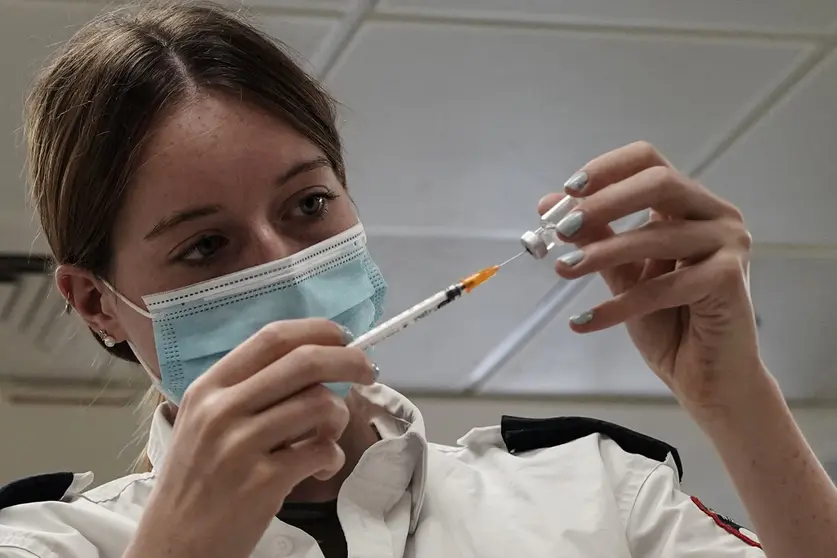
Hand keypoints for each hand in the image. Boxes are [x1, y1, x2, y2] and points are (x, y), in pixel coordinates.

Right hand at [129, 319, 375, 557]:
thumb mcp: (203, 421)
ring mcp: (241, 445)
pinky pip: (322, 451)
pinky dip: (332, 457)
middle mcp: (222, 410)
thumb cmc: (196, 480)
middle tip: (368, 371)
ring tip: (327, 437)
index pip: (272, 338)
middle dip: (349, 361)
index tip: (342, 337)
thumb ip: (247, 390)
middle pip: (304, 362)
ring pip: (320, 404)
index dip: (317, 331)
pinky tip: (320, 469)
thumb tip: (313, 360)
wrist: (173, 544)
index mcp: (208, 388)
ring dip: (339, 418)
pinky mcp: (263, 482)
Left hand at [539, 141, 762, 416]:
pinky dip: (619, 306)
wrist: (705, 377)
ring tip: (563, 269)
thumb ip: (594, 236)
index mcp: (689, 204)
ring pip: (657, 236)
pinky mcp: (729, 278)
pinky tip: (584, 321)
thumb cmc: (668, 321)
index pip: (649, 161)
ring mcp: (729, 243)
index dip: (607, 170)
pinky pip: (663, 287)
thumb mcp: (622, 272)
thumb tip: (549, 204)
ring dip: (602, 253)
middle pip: (659, 184)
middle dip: (603, 205)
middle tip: (561, 230)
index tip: (568, 191)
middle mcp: (716, 214)